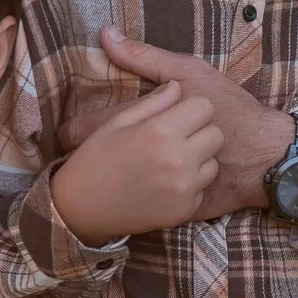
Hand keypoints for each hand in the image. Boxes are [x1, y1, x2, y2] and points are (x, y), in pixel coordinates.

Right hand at [51, 78, 223, 243]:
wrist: (81, 209)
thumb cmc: (96, 159)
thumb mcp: (117, 122)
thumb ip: (152, 102)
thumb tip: (177, 86)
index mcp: (161, 131)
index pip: (204, 107)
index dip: (192, 107)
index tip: (179, 114)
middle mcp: (178, 159)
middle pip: (215, 133)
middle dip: (200, 131)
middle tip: (177, 137)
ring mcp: (184, 188)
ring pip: (213, 161)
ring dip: (198, 158)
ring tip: (172, 161)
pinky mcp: (185, 210)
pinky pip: (202, 187)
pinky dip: (191, 184)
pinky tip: (167, 183)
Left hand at [58, 26, 292, 216]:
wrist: (267, 152)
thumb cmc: (229, 106)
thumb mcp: (190, 72)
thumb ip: (145, 58)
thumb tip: (106, 34)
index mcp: (152, 125)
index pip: (94, 129)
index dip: (75, 132)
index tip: (64, 134)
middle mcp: (155, 159)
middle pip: (105, 161)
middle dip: (91, 158)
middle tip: (79, 155)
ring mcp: (167, 187)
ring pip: (124, 186)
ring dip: (113, 180)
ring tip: (104, 173)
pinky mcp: (180, 209)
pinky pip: (150, 204)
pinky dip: (140, 197)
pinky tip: (133, 189)